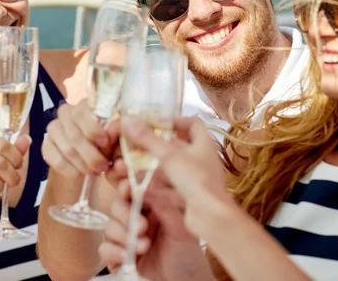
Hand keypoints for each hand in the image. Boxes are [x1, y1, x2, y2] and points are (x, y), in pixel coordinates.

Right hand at [41, 99, 119, 177]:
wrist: (89, 156)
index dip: (93, 129)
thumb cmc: (106, 142)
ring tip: (95, 172)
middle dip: (91, 154)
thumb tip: (115, 130)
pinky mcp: (46, 145)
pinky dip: (69, 169)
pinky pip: (55, 159)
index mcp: (84, 105)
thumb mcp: (113, 137)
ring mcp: (54, 128)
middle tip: (103, 166)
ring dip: (82, 164)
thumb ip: (114, 133)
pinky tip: (79, 174)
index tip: (105, 142)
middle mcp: (66, 113)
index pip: (82, 113)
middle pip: (74, 134)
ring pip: (67, 149)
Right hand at [99, 175, 213, 280]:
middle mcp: (136, 220)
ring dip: (124, 235)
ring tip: (145, 246)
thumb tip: (148, 185)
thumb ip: (165, 205)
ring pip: (109, 226)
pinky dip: (113, 251)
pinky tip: (127, 257)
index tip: (128, 186)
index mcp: (152, 208)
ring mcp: (125, 239)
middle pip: (118, 206)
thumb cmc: (188, 256)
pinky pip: (104, 249)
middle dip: (125, 213)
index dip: (127, 185)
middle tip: (142, 226)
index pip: (134, 191)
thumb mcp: (181, 228)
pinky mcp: (117, 258)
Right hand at [121, 116, 230, 235]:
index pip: (193, 123)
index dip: (175, 120)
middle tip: (137, 145)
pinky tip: (140, 188)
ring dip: (153, 167)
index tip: (157, 123)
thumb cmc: (195, 180)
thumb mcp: (169, 155)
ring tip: (133, 166)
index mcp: (204, 144)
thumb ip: (147, 138)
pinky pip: (171, 187)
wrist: (210, 217)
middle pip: (178, 147)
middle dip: (157, 146)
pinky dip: (156, 187)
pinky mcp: (190, 196)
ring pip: (172, 169)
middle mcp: (202, 160)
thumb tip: (126, 119)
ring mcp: (197, 179)